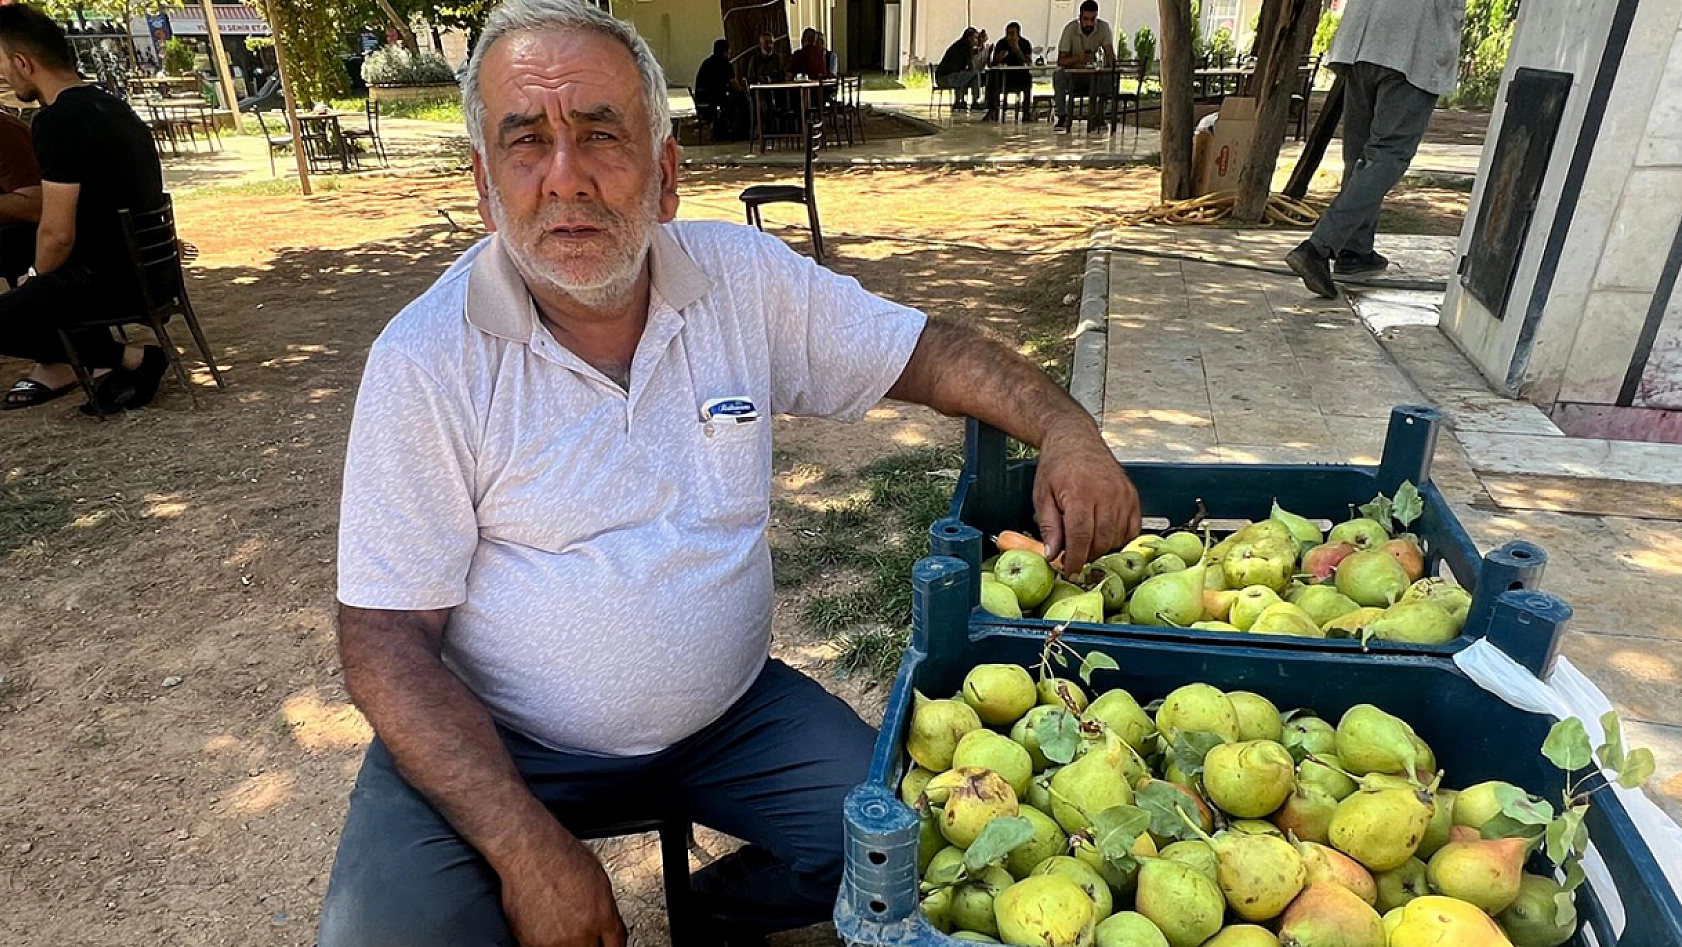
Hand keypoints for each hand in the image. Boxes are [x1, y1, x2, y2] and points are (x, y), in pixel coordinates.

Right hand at [497, 823, 626, 946]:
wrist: (530, 852)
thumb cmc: (562, 856)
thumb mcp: (600, 882)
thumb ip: (605, 912)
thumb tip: (607, 929)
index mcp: (602, 916)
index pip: (615, 946)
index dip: (610, 946)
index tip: (605, 944)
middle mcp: (580, 932)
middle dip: (588, 942)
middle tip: (580, 929)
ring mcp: (554, 941)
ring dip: (565, 943)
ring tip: (558, 923)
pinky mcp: (530, 943)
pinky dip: (543, 941)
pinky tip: (543, 925)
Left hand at [1032, 418, 1140, 573]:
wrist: (1075, 440)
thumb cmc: (1056, 466)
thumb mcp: (1042, 496)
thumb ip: (1049, 527)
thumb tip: (1053, 555)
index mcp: (1080, 493)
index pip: (1081, 537)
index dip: (1076, 559)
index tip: (1069, 571)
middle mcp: (1106, 494)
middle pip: (1101, 540)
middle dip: (1087, 555)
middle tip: (1073, 555)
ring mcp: (1123, 495)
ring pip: (1117, 537)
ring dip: (1101, 547)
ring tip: (1085, 541)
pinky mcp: (1132, 495)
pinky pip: (1132, 528)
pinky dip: (1119, 537)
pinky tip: (1103, 533)